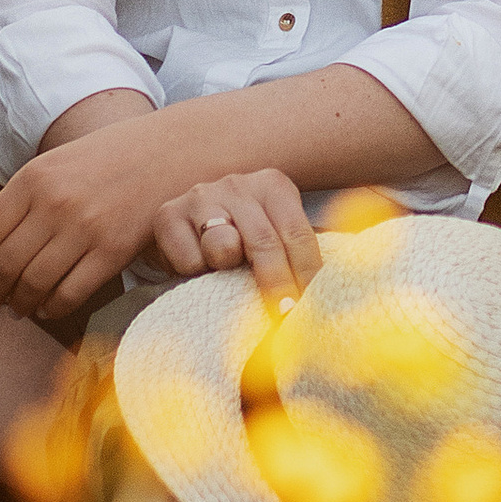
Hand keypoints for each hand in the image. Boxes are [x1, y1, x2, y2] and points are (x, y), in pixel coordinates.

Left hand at [0, 118, 167, 322]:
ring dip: (19, 305)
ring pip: (34, 284)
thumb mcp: (55, 164)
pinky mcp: (114, 252)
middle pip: (5, 264)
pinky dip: (52, 308)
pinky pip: (70, 294)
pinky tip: (48, 307)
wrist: (170, 152)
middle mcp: (55, 203)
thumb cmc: (108, 158)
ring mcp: (86, 229)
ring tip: (16, 309)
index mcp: (35, 177)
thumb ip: (14, 199)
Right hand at [152, 167, 321, 303]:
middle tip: (285, 317)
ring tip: (225, 270)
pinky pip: (190, 259)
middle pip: (265, 242)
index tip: (313, 307)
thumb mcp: (270, 232)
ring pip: (224, 247)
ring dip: (227, 269)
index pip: (298, 233)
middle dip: (277, 285)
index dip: (308, 273)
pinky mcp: (168, 215)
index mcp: (272, 185)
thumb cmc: (237, 235)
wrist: (181, 226)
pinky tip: (197, 264)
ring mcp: (202, 195)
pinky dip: (195, 271)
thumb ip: (295, 252)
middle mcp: (238, 183)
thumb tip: (332, 288)